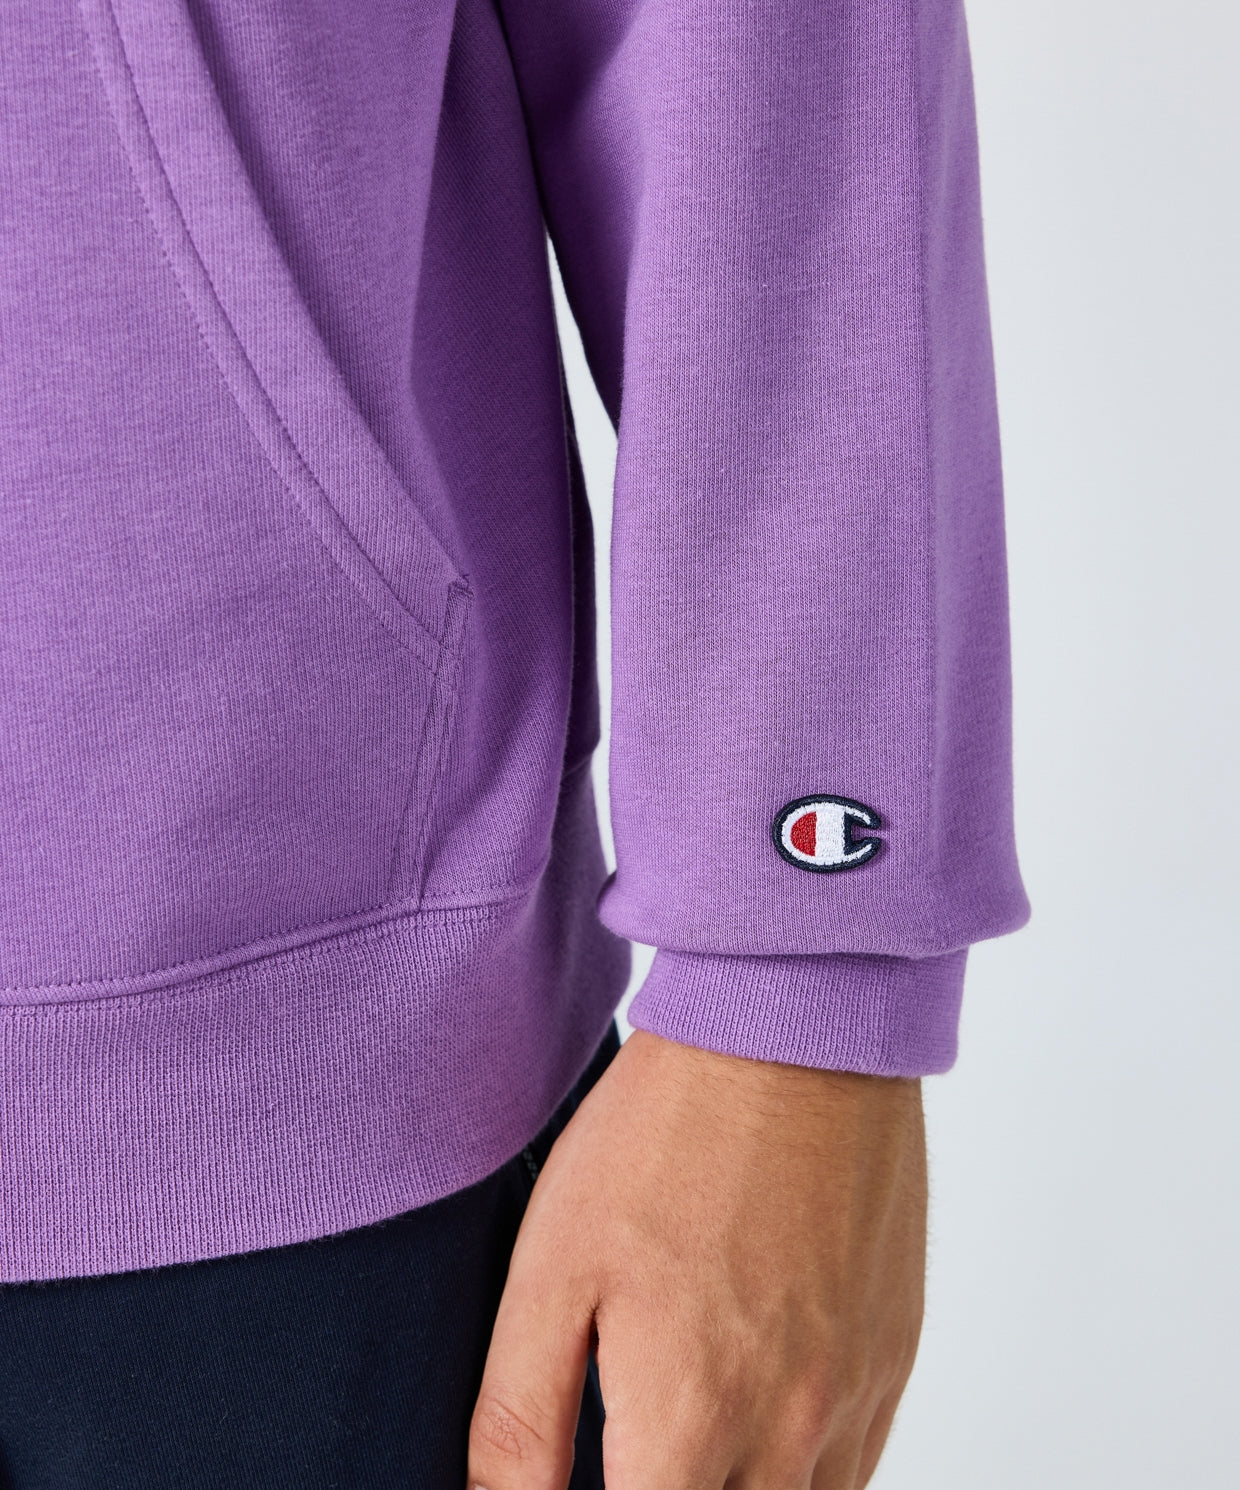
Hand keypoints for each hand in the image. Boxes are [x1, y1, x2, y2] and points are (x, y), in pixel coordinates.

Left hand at [468, 1028, 926, 1488]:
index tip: (591, 1469)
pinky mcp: (895, 1352)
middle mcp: (790, 1432)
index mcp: (690, 1420)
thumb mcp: (553, 1264)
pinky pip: (856, 1468)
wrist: (795, 1033)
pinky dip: (800, 1470)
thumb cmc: (667, 1134)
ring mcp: (855, 1395)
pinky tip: (752, 1412)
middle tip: (632, 1446)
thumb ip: (520, 1419)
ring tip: (685, 1434)